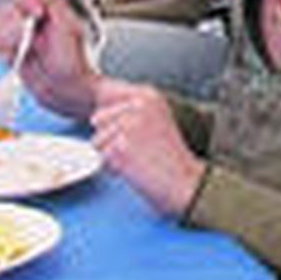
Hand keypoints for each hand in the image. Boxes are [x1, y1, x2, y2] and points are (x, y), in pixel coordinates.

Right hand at [0, 0, 98, 119]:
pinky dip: (7, 52)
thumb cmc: (75, 61)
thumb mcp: (68, 26)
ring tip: (27, 50)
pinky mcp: (10, 54)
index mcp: (44, 7)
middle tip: (29, 36)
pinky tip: (21, 59)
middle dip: (15, 23)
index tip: (37, 12)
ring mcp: (18, 37)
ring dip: (10, 38)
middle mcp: (28, 20)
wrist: (69, 92)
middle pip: (6, 8)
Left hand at [90, 80, 204, 217]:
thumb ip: (128, 112)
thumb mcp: (155, 121)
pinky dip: (114, 168)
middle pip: (98, 121)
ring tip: (140, 160)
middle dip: (111, 140)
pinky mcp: (121, 147)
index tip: (138, 138)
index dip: (115, 126)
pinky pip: (102, 158)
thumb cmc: (170, 159)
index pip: (106, 105)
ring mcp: (129, 125)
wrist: (186, 183)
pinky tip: (137, 169)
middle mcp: (138, 105)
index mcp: (148, 96)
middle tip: (139, 151)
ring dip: (112, 155)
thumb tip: (94, 117)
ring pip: (97, 141)